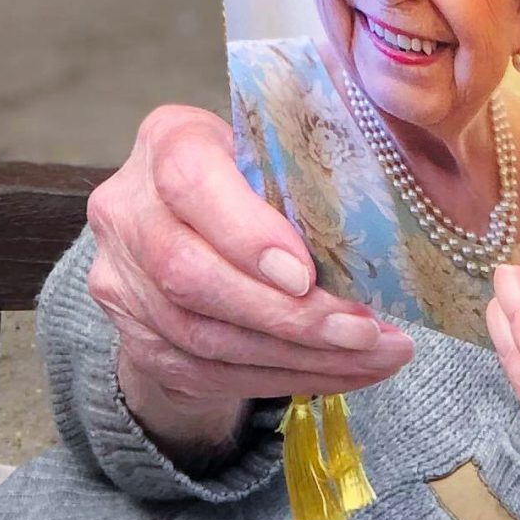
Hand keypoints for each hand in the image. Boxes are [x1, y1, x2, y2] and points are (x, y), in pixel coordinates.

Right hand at [89, 103, 414, 461]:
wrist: (187, 227)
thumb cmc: (250, 175)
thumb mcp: (272, 149)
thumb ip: (306, 168)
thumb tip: (397, 203)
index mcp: (166, 141)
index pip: (189, 181)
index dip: (245, 232)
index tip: (308, 273)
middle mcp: (127, 210)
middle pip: (190, 276)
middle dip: (288, 315)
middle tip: (366, 331)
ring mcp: (123, 283)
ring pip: (204, 338)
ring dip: (299, 357)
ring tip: (375, 357)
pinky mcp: (139, 341)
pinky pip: (210, 374)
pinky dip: (284, 378)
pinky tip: (341, 373)